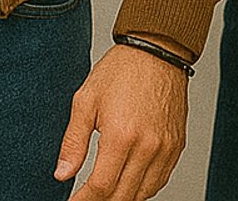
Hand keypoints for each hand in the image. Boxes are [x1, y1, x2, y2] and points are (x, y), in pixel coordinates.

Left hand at [56, 43, 188, 199]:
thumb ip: (73, 142)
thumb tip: (62, 174)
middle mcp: (147, 147)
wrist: (156, 52)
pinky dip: (142, 189)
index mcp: (121, 136)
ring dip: (121, 198)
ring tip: (103, 193)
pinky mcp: (176, 146)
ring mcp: (165, 149)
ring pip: (143, 193)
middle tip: (85, 199)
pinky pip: (160, 181)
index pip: (101, 186)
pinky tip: (127, 184)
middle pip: (123, 196)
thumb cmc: (120, 71)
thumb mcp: (85, 101)